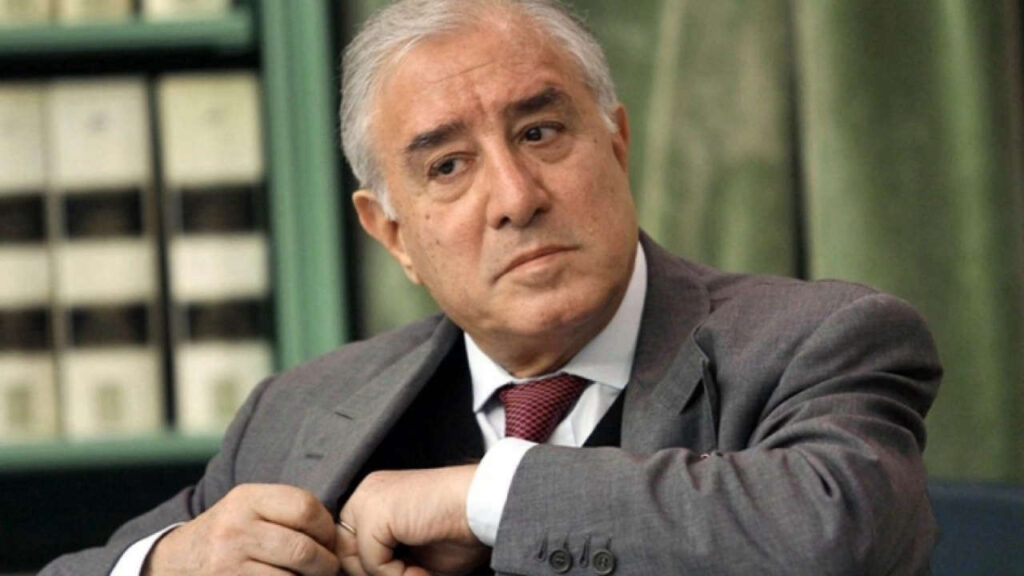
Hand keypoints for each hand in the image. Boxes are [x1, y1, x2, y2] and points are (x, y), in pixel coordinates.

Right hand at [144, 484, 339, 575]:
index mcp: (246, 499)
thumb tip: (336, 533)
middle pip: (302, 549)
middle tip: (328, 567)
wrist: (176, 561)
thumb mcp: (248, 508)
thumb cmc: (228, 533)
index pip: (305, 508)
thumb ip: (286, 511)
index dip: (327, 527)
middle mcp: (235, 529)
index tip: (330, 540)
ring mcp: (228, 563)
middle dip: (325, 562)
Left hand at [338, 465, 489, 575]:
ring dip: (389, 575)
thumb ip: (386, 562)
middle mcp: (367, 493)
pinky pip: (371, 562)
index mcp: (376, 498)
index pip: (351, 544)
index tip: (407, 573)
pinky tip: (422, 568)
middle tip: (415, 573)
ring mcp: (368, 500)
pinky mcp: (375, 512)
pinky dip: (397, 575)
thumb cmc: (461, 526)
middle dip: (377, 573)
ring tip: (420, 572)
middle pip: (346, 552)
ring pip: (354, 559)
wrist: (484, 504)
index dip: (375, 569)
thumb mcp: (414, 552)